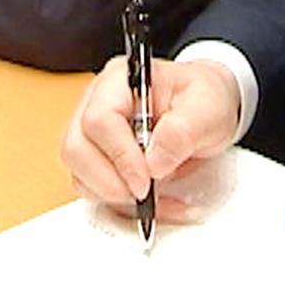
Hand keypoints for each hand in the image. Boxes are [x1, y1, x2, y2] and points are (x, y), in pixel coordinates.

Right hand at [62, 56, 244, 216]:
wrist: (208, 111)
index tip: (146, 180)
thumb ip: (184, 130)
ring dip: (114, 196)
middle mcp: (96, 103)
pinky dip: (120, 204)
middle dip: (109, 182)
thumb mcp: (209, 107)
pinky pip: (92, 189)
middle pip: (76, 148)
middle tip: (145, 194)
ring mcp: (92, 133)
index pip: (99, 118)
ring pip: (78, 173)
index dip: (120, 155)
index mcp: (120, 80)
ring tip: (156, 199)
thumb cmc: (204, 100)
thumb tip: (153, 161)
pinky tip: (153, 202)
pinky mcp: (97, 159)